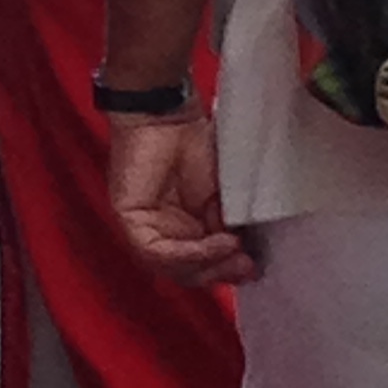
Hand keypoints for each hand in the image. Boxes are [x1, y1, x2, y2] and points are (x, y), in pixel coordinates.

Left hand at [107, 109, 255, 287]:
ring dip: (208, 265)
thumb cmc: (195, 144)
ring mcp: (145, 230)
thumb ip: (228, 223)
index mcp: (184, 229)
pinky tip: (217, 242)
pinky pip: (155, 252)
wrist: (168, 114)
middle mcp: (164, 234)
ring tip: (235, 250)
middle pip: (188, 273)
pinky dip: (188, 253)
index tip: (256, 267)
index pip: (202, 266)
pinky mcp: (130, 221)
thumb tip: (247, 255)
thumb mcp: (223, 192)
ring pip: (173, 268)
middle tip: (248, 266)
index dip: (227, 271)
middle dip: (220, 273)